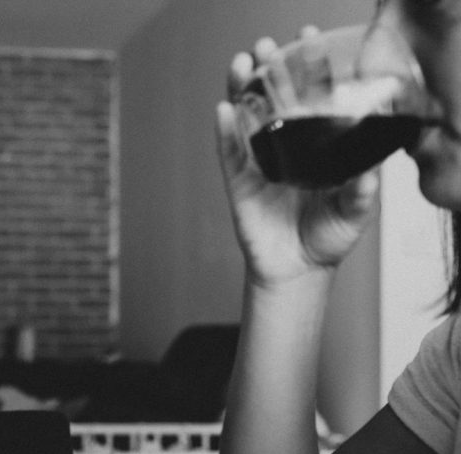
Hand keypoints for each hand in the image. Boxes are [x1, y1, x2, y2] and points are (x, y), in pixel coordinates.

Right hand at [215, 32, 380, 287]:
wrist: (298, 269)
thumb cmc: (328, 236)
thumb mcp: (357, 212)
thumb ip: (363, 191)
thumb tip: (372, 170)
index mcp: (315, 146)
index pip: (312, 98)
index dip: (310, 69)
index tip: (309, 40)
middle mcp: (285, 148)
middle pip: (274, 99)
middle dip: (271, 69)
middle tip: (269, 45)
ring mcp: (259, 163)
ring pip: (247, 118)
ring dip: (242, 89)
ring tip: (243, 63)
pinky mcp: (238, 183)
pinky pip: (228, 152)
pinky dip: (225, 130)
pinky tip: (224, 108)